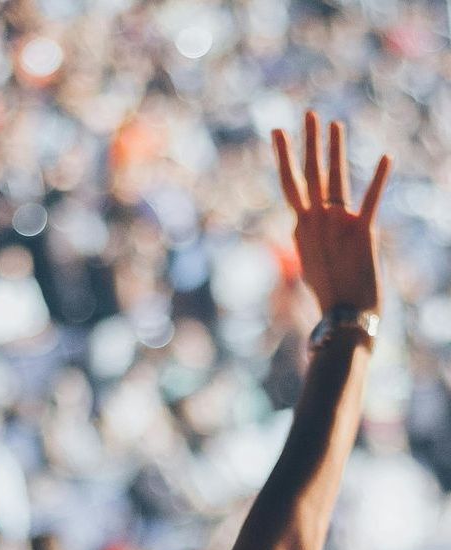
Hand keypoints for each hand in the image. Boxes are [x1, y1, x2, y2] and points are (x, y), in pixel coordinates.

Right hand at [272, 111, 390, 313]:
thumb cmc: (331, 295)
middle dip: (305, 143)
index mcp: (301, 229)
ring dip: (334, 150)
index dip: (286, 158)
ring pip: (333, 180)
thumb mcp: (311, 265)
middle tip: (307, 114)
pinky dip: (379, 180)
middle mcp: (314, 224)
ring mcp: (336, 227)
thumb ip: (307, 241)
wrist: (345, 316)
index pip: (292, 187)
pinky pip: (371, 201)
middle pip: (306, 176)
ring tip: (335, 123)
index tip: (280, 133)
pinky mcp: (361, 233)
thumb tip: (298, 230)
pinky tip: (387, 157)